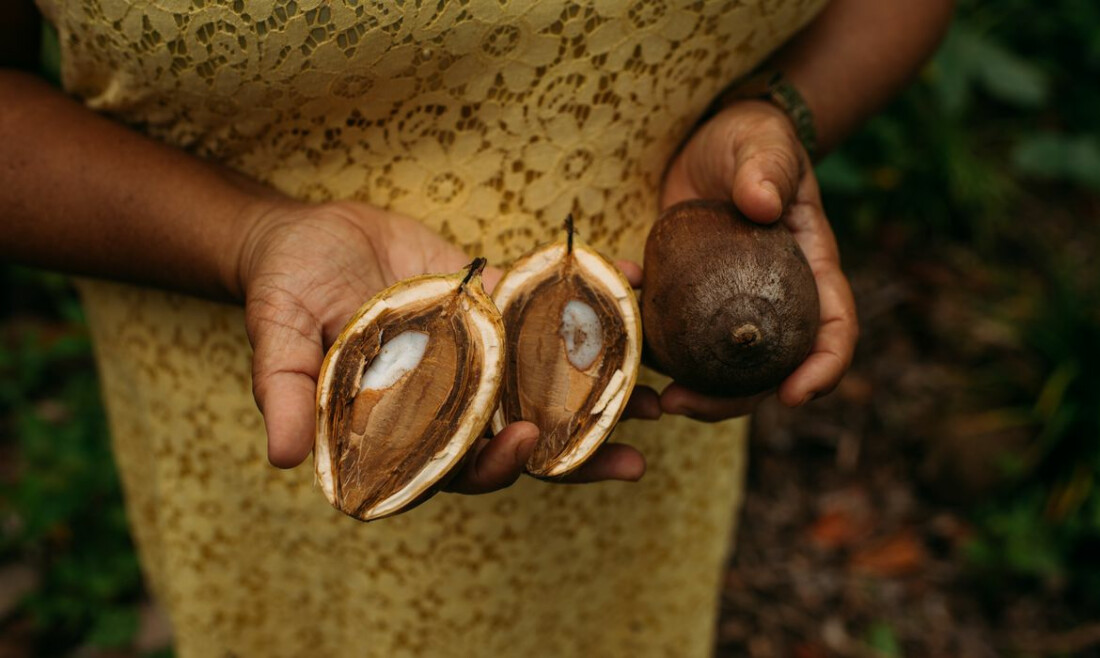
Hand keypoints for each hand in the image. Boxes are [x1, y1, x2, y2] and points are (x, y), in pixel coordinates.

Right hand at [234, 200, 644, 489]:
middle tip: (632, 454)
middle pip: (517, 436)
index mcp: (403, 424)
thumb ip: (286, 393)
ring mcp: (480, 354)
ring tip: (659, 397)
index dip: (491, 465)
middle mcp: (450, 398)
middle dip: (575, 451)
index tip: (525, 445)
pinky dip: (591, 306)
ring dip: (600, 393)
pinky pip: (544, 314)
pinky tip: (637, 289)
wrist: (308, 231)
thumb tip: (283, 458)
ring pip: (545, 384)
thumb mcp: (278, 337)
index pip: (453, 464)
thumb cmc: (283, 289)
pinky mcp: (497, 307)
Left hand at [658, 100, 857, 420]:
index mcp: (811, 270)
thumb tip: (761, 203)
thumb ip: (767, 169)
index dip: (822, 367)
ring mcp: (730, 307)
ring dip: (688, 390)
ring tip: (652, 398)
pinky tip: (620, 328)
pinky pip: (674, 335)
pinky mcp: (690, 302)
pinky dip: (649, 342)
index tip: (794, 395)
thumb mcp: (764, 144)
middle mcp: (774, 302)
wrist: (710, 142)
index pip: (833, 327)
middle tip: (682, 404)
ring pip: (719, 368)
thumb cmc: (751, 141)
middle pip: (768, 369)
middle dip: (732, 402)